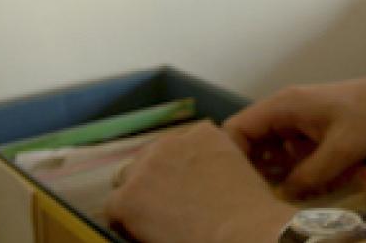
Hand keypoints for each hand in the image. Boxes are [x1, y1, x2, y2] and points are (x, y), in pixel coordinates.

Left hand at [104, 120, 295, 242]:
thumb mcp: (240, 172)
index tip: (185, 190)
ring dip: (139, 198)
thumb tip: (204, 180)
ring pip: (128, 182)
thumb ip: (218, 164)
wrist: (243, 234)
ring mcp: (146, 168)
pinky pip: (113, 210)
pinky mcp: (128, 198)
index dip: (178, 171)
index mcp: (203, 133)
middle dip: (155, 182)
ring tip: (155, 223)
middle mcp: (170, 142)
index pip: (178, 147)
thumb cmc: (251, 214)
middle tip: (168, 210)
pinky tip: (142, 233)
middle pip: (149, 160)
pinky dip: (125, 222)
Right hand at [224, 75, 365, 198]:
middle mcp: (284, 112)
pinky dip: (293, 175)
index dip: (230, 158)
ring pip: (270, 154)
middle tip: (256, 201)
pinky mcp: (312, 135)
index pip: (237, 130)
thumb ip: (310, 175)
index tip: (236, 189)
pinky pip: (290, 157)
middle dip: (251, 173)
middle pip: (250, 144)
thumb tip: (282, 199)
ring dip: (274, 177)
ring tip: (278, 201)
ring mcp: (298, 123)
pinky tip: (302, 193)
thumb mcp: (342, 149)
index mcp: (283, 105)